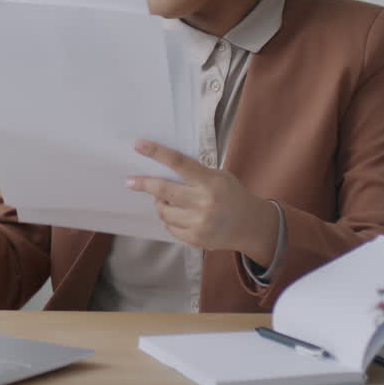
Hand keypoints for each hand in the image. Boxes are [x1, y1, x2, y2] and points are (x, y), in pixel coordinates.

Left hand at [127, 140, 278, 264]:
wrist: (252, 226)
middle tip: (130, 181)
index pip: (179, 162)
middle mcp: (204, 202)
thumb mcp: (219, 176)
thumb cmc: (232, 195)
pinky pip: (170, 227)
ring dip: (160, 203)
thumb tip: (161, 171)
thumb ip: (194, 174)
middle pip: (163, 190)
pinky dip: (170, 219)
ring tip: (169, 201)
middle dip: (143, 184)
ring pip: (163, 211)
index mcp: (210, 182)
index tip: (138, 145)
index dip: (156, 153)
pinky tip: (181, 216)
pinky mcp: (196, 239)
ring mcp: (199, 223)